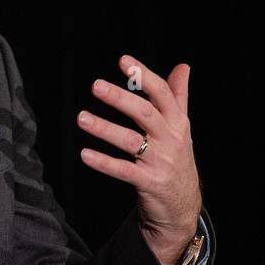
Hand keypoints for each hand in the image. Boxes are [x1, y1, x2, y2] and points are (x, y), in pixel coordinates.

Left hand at [76, 54, 201, 264]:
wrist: (183, 204)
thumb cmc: (177, 158)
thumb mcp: (182, 127)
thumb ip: (178, 96)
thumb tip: (183, 66)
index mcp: (178, 122)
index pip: (162, 93)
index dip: (143, 75)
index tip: (124, 61)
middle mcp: (171, 139)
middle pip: (145, 113)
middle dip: (120, 98)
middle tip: (95, 85)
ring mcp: (160, 162)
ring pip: (131, 141)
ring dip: (105, 128)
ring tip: (81, 118)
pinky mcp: (149, 183)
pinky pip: (124, 170)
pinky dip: (104, 163)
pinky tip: (85, 154)